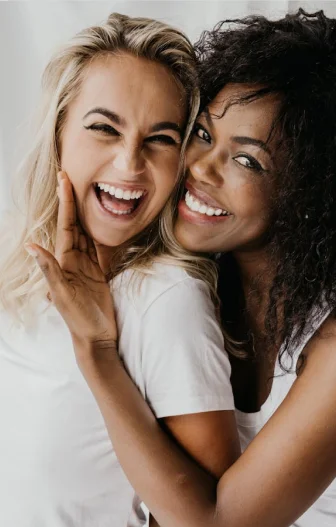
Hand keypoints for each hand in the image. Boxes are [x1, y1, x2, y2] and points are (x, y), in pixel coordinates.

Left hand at [25, 171, 117, 350]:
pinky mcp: (97, 273)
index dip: (65, 202)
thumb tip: (32, 246)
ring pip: (85, 233)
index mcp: (64, 261)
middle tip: (69, 175)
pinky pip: (97, 248)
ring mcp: (86, 266)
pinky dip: (97, 233)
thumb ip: (50, 270)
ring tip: (82, 192)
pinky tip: (98, 223)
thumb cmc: (78, 317)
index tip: (64, 179)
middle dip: (71, 201)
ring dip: (83, 213)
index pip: (65, 226)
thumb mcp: (62, 294)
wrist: (96, 336)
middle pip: (73, 224)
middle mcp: (73, 260)